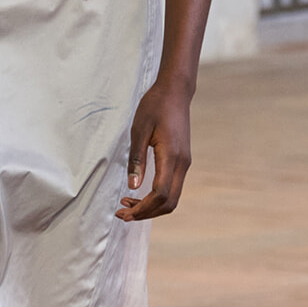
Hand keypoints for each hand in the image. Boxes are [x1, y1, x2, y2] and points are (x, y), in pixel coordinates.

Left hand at [117, 76, 192, 221]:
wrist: (175, 92)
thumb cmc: (155, 106)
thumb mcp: (139, 130)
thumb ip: (137, 160)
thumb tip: (132, 186)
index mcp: (171, 157)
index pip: (160, 194)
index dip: (142, 209)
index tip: (123, 212)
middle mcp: (182, 164)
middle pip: (169, 203)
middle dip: (146, 213)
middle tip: (122, 215)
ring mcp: (184, 163)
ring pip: (172, 198)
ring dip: (151, 207)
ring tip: (128, 206)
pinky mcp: (182, 161)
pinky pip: (172, 187)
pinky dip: (156, 197)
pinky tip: (139, 194)